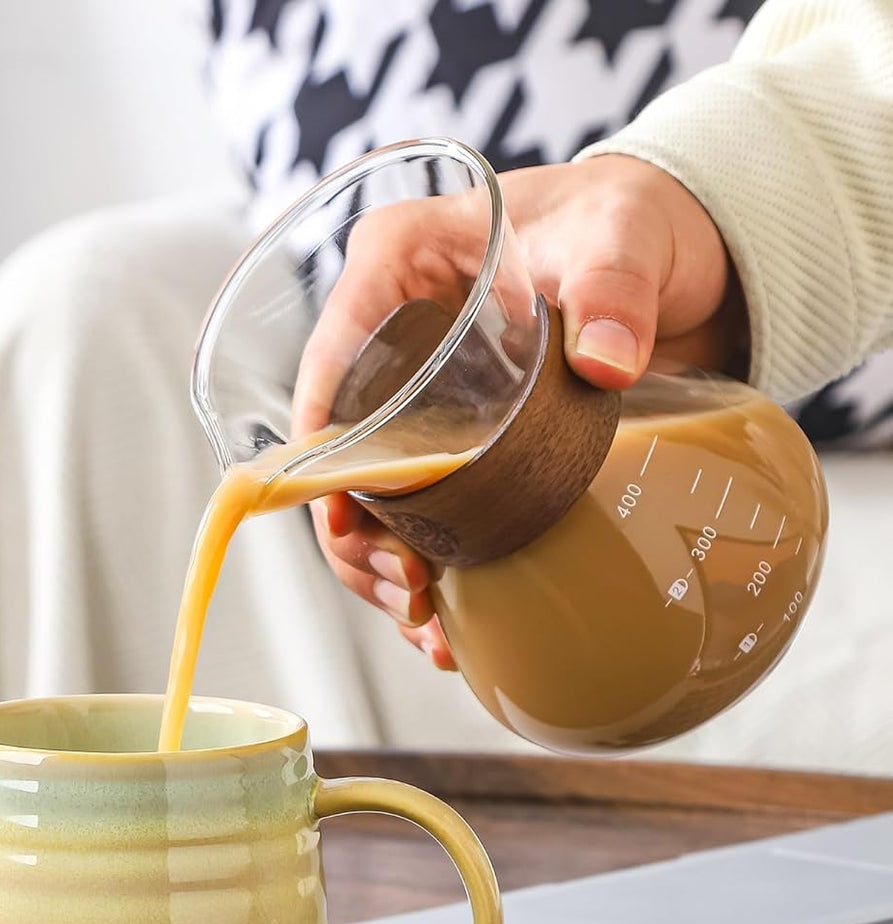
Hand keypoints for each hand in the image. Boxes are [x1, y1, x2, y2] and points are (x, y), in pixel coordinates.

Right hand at [301, 154, 743, 661]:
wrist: (683, 254)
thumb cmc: (629, 218)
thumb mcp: (622, 238)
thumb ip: (614, 286)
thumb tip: (607, 359)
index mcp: (397, 266)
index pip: (329, 369)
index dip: (322, 458)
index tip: (348, 524)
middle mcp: (393, 336)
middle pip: (341, 453)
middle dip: (357, 538)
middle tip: (406, 586)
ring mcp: (423, 396)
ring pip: (374, 496)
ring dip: (387, 568)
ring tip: (425, 621)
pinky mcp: (461, 440)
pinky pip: (425, 509)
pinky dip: (432, 568)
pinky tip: (452, 623)